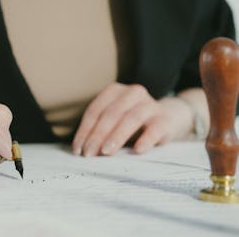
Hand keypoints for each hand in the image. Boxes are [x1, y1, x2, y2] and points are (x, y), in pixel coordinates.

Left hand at [72, 83, 193, 155]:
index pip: (95, 111)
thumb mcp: (113, 123)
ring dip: (116, 136)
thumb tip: (81, 150)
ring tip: (106, 152)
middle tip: (89, 154)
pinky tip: (138, 150)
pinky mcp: (165, 119)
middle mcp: (132, 93)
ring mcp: (150, 104)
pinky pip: (155, 128)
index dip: (85, 131)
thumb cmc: (131, 124)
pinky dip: (146, 139)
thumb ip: (99, 132)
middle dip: (97, 135)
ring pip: (130, 118)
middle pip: (111, 114)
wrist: (167, 119)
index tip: (78, 149)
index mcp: (114, 91)